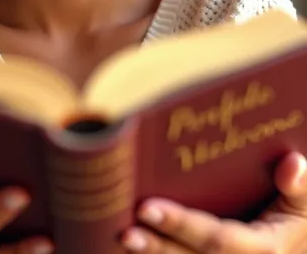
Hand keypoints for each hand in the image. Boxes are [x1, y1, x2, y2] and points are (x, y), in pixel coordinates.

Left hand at [121, 151, 306, 253]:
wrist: (298, 247)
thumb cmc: (299, 219)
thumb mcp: (306, 203)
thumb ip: (300, 185)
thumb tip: (291, 164)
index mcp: (263, 250)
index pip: (216, 239)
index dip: (181, 225)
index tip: (147, 207)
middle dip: (157, 247)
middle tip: (124, 230)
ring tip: (120, 239)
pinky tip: (129, 249)